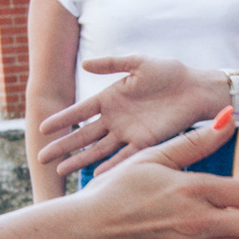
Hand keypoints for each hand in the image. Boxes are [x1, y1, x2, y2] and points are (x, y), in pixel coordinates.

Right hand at [36, 57, 224, 177]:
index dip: (62, 119)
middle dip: (63, 146)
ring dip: (81, 160)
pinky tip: (96, 175)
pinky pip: (125, 156)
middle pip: (84, 135)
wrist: (197, 88)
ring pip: (99, 150)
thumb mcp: (138, 63)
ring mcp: (129, 133)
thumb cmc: (169, 72)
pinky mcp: (146, 143)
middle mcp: (115, 119)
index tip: (41, 127)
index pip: (80, 112)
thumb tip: (84, 64)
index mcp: (110, 98)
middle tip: (42, 158)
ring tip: (61, 172)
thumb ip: (112, 63)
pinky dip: (111, 166)